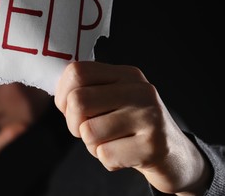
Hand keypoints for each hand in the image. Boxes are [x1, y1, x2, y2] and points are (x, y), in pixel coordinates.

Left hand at [54, 61, 210, 195]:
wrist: (174, 154)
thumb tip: (57, 94)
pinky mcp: (152, 145)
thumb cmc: (132, 125)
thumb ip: (88, 91)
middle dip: (73, 123)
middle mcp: (140, 90)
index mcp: (126, 74)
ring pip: (89, 131)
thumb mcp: (114, 99)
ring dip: (91, 145)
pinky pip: (105, 155)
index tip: (68, 110)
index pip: (77, 72)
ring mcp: (149, 116)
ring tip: (110, 142)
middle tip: (86, 131)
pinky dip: (107, 160)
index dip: (62, 94)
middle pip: (78, 101)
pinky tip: (123, 154)